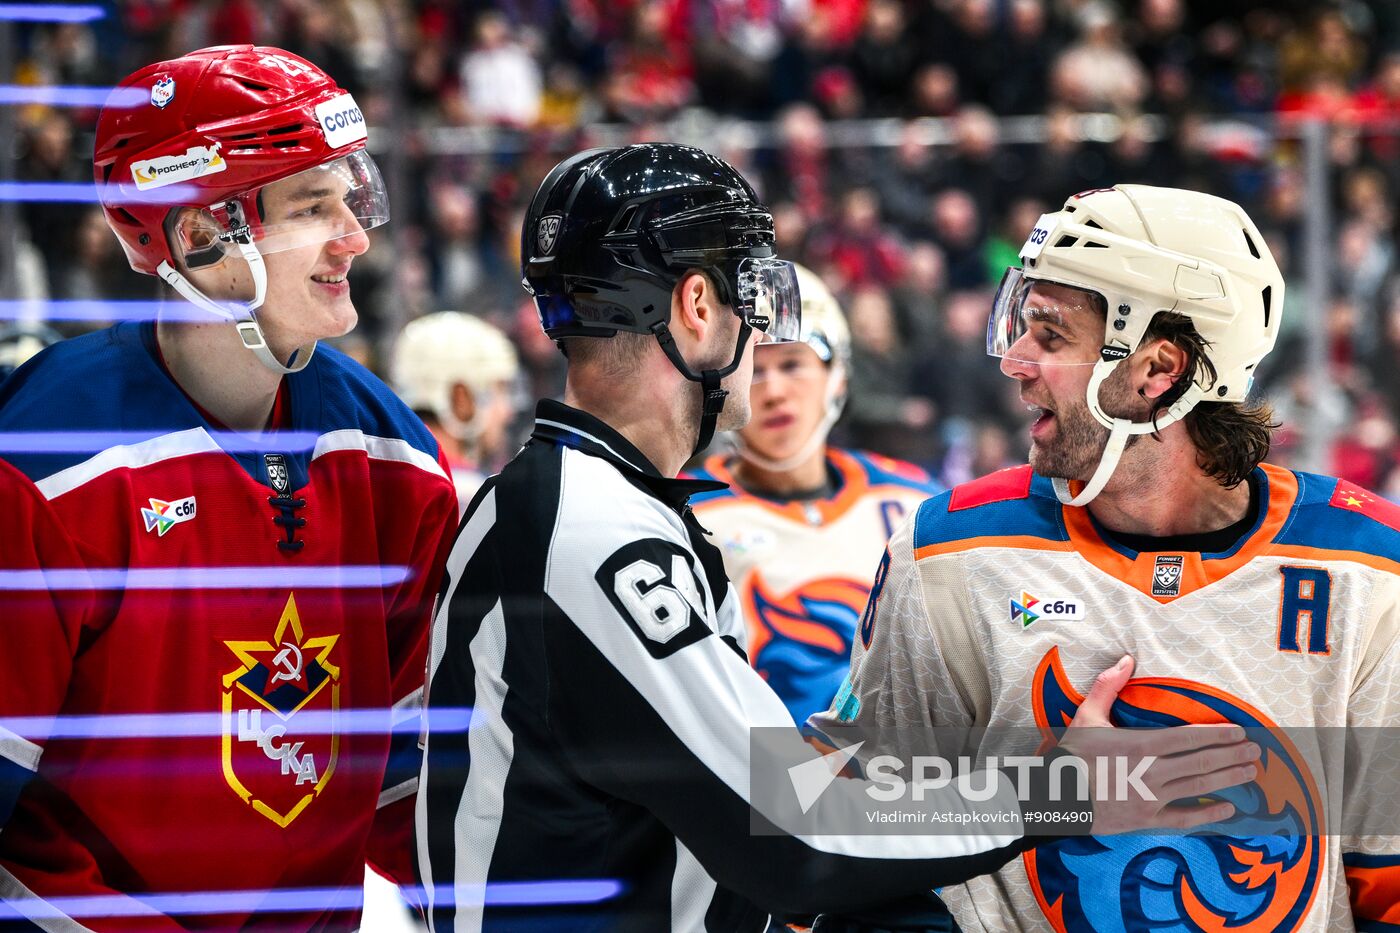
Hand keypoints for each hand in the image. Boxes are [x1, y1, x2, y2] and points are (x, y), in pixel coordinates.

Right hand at [1059, 655, 1258, 834]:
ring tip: (1250, 772)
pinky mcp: (1148, 818)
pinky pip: (1185, 818)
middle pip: (1202, 762)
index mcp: (1142, 744)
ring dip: (1228, 778)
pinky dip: (1209, 815)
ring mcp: (1153, 797)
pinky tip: (1229, 809)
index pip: (1189, 737)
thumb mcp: (1087, 716)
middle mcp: (1154, 771)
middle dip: (1231, 755)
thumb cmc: (1072, 755)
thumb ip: (1109, 686)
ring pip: (1199, 787)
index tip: (1239, 731)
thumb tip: (1127, 659)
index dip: (1218, 734)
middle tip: (1256, 751)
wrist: (1056, 797)